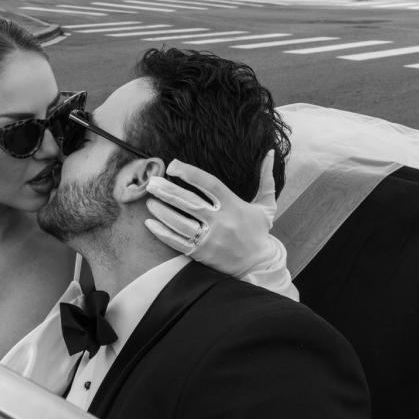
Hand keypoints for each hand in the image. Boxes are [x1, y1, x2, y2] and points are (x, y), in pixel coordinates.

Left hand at [144, 151, 277, 276]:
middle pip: (189, 202)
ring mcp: (210, 239)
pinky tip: (149, 224)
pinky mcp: (201, 254)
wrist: (258, 265)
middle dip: (168, 191)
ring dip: (162, 211)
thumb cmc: (259, 232)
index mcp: (233, 205)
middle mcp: (220, 221)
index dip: (190, 173)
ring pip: (180, 222)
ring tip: (149, 201)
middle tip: (151, 182)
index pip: (209, 184)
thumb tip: (270, 153)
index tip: (173, 165)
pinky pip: (177, 242)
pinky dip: (162, 233)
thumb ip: (267, 179)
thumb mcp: (266, 205)